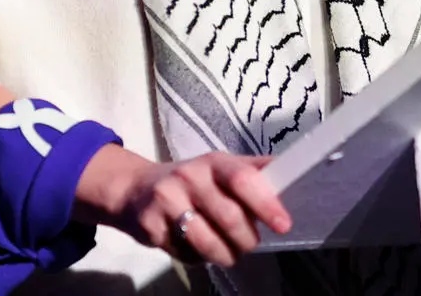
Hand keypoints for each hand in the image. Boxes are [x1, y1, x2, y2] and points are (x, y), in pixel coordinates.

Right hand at [75, 145, 292, 268]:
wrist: (133, 188)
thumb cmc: (189, 181)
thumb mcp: (218, 168)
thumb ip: (251, 171)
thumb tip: (288, 168)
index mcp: (213, 162)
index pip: (243, 179)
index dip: (265, 203)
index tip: (283, 224)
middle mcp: (189, 176)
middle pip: (229, 217)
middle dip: (246, 239)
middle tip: (251, 245)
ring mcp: (166, 200)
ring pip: (206, 241)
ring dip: (225, 255)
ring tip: (229, 254)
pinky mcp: (149, 225)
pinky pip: (183, 252)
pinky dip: (196, 258)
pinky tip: (195, 248)